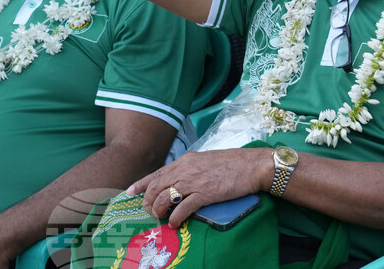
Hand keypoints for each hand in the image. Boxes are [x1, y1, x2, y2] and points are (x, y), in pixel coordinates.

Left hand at [128, 148, 270, 226]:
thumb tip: (181, 179)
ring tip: (162, 218)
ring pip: (164, 198)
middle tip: (151, 212)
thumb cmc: (234, 163)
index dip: (141, 184)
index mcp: (186, 160)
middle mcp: (186, 169)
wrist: (253, 165)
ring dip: (160, 211)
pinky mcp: (204, 194)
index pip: (157, 173)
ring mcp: (194, 181)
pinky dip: (175, 218)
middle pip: (156, 187)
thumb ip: (191, 168)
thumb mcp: (207, 160)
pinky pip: (182, 209)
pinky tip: (175, 223)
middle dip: (149, 202)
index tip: (130, 192)